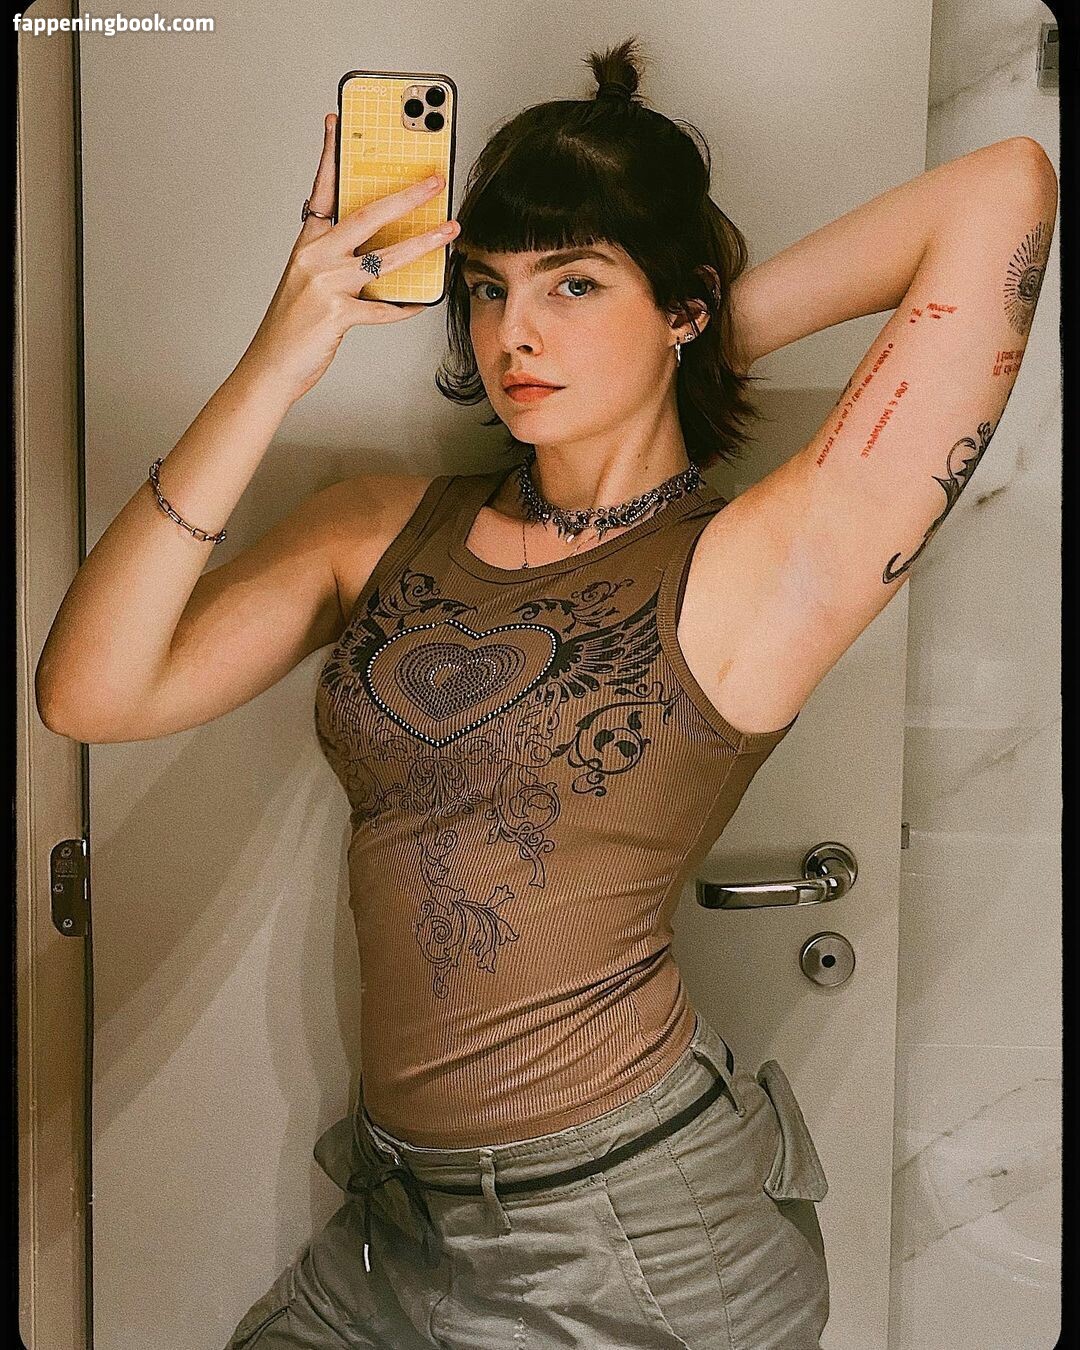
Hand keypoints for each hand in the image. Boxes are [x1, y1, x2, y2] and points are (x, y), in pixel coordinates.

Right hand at [238, 113, 457, 402]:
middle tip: (434, 180)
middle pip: (367, 215)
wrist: (272, 366)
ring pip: (385, 257)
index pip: (322, 189)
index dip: (331, 154)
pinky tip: (423, 303)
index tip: (338, 122)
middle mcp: (315, 257)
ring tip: (449, 232)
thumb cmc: (293, 325)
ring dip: (423, 243)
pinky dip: (405, 308)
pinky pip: (383, 309)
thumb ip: (340, 260)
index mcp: (307, 243)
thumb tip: (382, 249)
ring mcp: (326, 285)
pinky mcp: (337, 315)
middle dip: (406, 195)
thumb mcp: (309, 280)